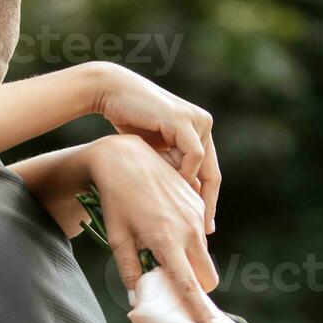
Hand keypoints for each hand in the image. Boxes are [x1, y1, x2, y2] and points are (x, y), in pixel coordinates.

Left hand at [87, 135, 227, 322]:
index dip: (201, 310)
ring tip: (159, 251)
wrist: (125, 158)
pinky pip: (200, 234)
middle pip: (208, 277)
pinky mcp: (198, 202)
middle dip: (196, 288)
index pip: (190, 286)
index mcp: (167, 242)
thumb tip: (139, 301)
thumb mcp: (118, 238)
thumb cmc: (116, 201)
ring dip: (190, 264)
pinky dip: (187, 242)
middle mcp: (189, 230)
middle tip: (171, 287)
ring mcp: (197, 214)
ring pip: (205, 256)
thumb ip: (130, 271)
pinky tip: (162, 226)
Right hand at [88, 62, 219, 234]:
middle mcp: (202, 124)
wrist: (110, 93)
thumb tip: (178, 199)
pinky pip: (193, 154)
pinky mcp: (182, 119)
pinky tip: (172, 186)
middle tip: (204, 229)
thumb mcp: (152, 151)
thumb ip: (167, 168)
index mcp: (197, 131)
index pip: (209, 173)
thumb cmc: (127, 121)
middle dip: (208, 203)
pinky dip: (184, 172)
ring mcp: (195, 120)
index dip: (208, 200)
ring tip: (184, 213)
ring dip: (191, 189)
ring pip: (203, 165)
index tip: (204, 225)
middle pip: (212, 172)